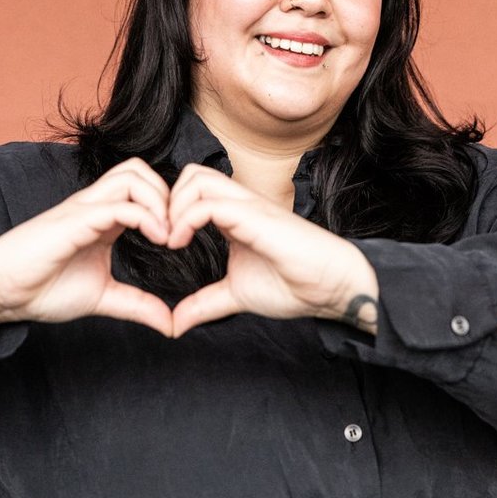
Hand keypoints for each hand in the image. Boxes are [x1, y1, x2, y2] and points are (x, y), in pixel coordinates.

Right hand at [0, 158, 173, 338]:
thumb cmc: (42, 288)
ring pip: (132, 175)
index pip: (142, 187)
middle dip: (167, 193)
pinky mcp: (75, 220)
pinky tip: (157, 238)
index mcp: (104, 217)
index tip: (180, 240)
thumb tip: (170, 323)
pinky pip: (118, 204)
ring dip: (159, 199)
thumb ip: (137, 305)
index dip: (168, 206)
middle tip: (176, 230)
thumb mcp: (103, 298)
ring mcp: (84, 208)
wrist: (0, 293)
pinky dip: (146, 216)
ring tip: (167, 234)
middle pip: (139, 170)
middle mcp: (95, 205)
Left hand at [167, 165, 378, 337]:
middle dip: (167, 200)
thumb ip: (205, 303)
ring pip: (197, 178)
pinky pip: (209, 203)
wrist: (334, 288)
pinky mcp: (254, 216)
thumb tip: (176, 322)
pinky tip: (179, 243)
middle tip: (162, 236)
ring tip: (171, 240)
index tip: (162, 243)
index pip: (194, 191)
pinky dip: (185, 218)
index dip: (170, 210)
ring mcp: (248, 206)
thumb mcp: (236, 295)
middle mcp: (239, 204)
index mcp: (234, 217)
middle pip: (192, 174)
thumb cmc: (295, 286)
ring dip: (174, 205)